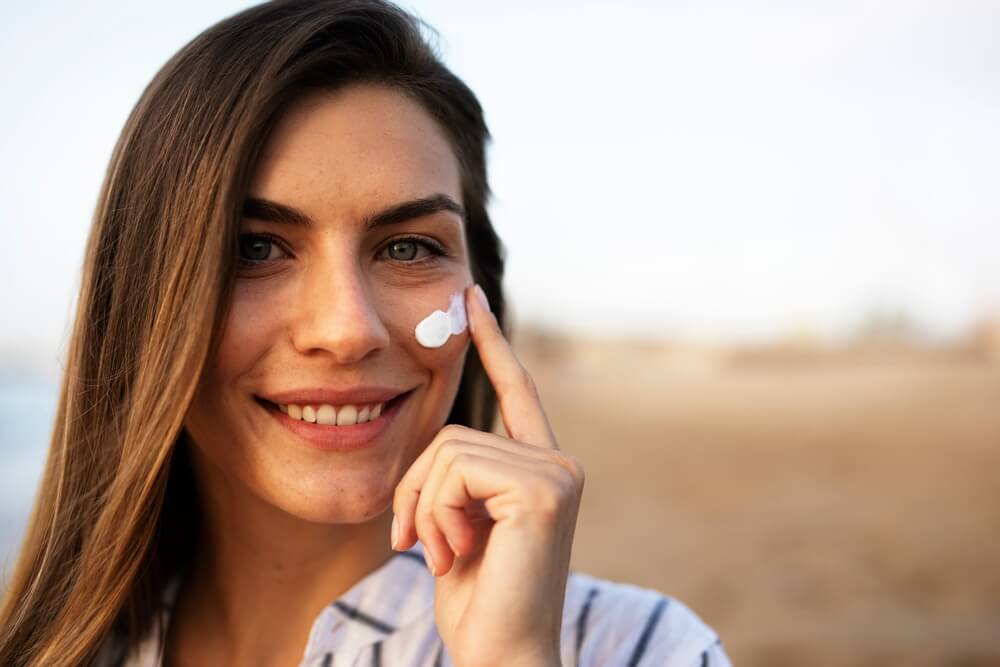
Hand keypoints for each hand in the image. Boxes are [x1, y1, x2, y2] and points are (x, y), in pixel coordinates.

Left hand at [391, 283, 583, 666]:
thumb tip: (439, 445)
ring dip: (423, 508)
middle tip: (414, 544)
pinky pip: (454, 470)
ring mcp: (556, 472)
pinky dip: (434, 514)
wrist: (501, 655)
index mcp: (540, 467)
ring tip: (441, 554)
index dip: (491, 343)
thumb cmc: (478, 600)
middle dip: (415, 490)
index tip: (470, 296)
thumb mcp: (458, 525)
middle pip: (452, 433)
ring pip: (448, 450)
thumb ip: (458, 479)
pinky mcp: (542, 488)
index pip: (514, 391)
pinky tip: (455, 554)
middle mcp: (558, 462)